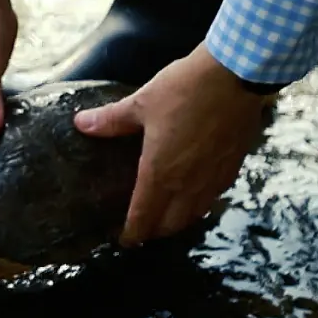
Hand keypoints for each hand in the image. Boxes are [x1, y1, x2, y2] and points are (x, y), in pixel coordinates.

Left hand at [73, 43, 270, 244]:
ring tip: (165, 215)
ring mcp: (213, 179)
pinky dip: (199, 204)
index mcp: (161, 173)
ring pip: (194, 215)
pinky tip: (194, 192)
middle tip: (141, 227)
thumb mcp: (142, 103)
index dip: (132, 233)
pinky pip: (212, 198)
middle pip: (170, 225)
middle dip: (154, 231)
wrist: (236, 77)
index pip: (144, 218)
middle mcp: (188, 184)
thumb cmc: (185, 89)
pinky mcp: (232, 167)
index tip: (124, 240)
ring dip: (177, 221)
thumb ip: (111, 120)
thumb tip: (81, 123)